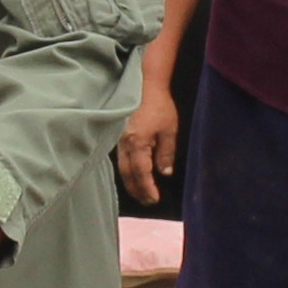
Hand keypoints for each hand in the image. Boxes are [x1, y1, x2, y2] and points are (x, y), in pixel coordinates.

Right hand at [115, 78, 180, 203]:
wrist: (144, 85)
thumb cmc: (159, 106)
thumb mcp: (169, 130)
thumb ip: (166, 153)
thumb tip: (165, 173)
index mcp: (137, 143)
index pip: (141, 173)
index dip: (147, 188)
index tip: (154, 199)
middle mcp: (124, 144)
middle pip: (128, 174)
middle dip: (137, 190)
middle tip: (148, 202)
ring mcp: (119, 140)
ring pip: (122, 168)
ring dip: (131, 183)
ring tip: (141, 193)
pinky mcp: (118, 136)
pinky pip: (121, 159)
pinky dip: (127, 171)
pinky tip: (133, 176)